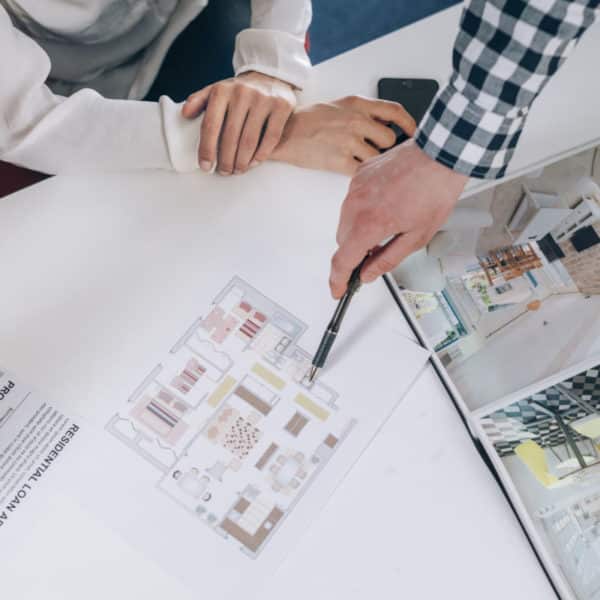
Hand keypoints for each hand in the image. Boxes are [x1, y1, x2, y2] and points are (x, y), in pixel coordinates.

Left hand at [182, 71, 296, 174]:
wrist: (270, 75)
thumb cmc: (238, 91)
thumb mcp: (217, 91)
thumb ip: (199, 101)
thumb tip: (184, 114)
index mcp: (222, 91)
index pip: (211, 125)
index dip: (207, 149)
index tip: (205, 167)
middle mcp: (242, 93)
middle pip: (231, 137)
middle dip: (226, 160)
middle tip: (224, 172)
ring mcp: (263, 99)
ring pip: (250, 141)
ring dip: (242, 161)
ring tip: (238, 170)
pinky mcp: (281, 106)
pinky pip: (270, 138)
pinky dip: (261, 155)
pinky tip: (254, 163)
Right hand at [270, 96, 416, 174]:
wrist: (285, 134)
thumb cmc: (310, 121)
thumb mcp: (339, 106)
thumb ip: (363, 112)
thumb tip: (387, 122)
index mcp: (357, 104)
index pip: (394, 110)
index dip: (409, 123)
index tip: (413, 132)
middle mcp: (355, 120)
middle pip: (389, 138)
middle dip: (384, 147)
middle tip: (373, 150)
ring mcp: (348, 141)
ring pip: (376, 156)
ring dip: (370, 161)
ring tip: (354, 157)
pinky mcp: (339, 160)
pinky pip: (361, 171)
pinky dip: (360, 173)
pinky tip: (350, 168)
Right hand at [329, 139, 468, 297]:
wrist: (439, 155)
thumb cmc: (434, 191)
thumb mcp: (416, 237)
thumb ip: (387, 260)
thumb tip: (368, 273)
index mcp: (369, 225)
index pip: (342, 261)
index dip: (338, 280)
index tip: (338, 290)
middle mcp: (356, 205)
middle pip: (343, 241)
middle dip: (355, 252)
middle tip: (374, 255)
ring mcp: (355, 188)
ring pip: (345, 221)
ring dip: (358, 229)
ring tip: (387, 222)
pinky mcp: (358, 175)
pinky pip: (352, 200)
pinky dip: (362, 209)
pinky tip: (385, 204)